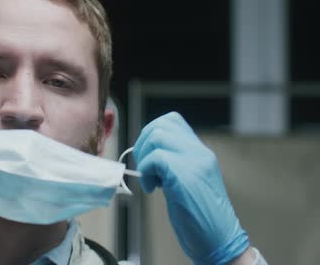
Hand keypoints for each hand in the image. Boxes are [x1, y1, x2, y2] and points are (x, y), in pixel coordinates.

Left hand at [133, 112, 248, 263]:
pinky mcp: (186, 175)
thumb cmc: (201, 217)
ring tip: (150, 179)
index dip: (151, 134)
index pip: (172, 121)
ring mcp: (195, 161)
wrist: (219, 240)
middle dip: (143, 143)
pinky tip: (152, 189)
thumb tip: (148, 152)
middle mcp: (200, 152)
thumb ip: (174, 163)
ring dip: (145, 157)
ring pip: (157, 136)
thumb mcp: (187, 181)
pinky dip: (146, 172)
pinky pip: (156, 158)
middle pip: (162, 124)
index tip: (148, 156)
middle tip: (145, 168)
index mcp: (201, 152)